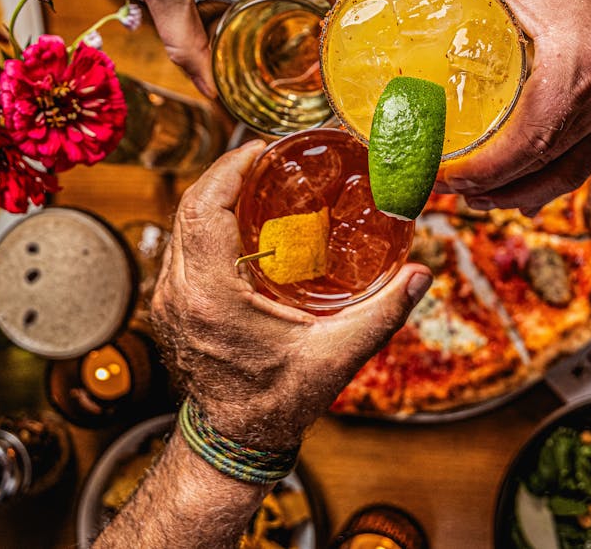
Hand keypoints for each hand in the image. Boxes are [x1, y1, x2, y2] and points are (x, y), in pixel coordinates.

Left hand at [149, 142, 430, 449]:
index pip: (204, 209)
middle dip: (227, 173)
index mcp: (211, 298)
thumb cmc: (278, 403)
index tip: (263, 150)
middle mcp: (180, 294)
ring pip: (181, 226)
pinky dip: (209, 224)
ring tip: (258, 183)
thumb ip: (382, 313)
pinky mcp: (172, 307)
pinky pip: (182, 248)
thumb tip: (421, 274)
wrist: (236, 440)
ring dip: (215, 198)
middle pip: (189, 207)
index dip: (230, 168)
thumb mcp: (337, 356)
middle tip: (268, 159)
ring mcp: (169, 301)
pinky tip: (245, 223)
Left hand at [411, 0, 590, 209]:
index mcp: (579, 60)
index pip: (529, 139)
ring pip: (567, 173)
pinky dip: (544, 178)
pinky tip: (512, 187)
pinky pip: (582, 159)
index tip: (439, 173)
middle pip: (545, 167)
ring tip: (470, 194)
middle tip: (439, 186)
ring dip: (517, 192)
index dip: (482, 169)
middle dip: (490, 187)